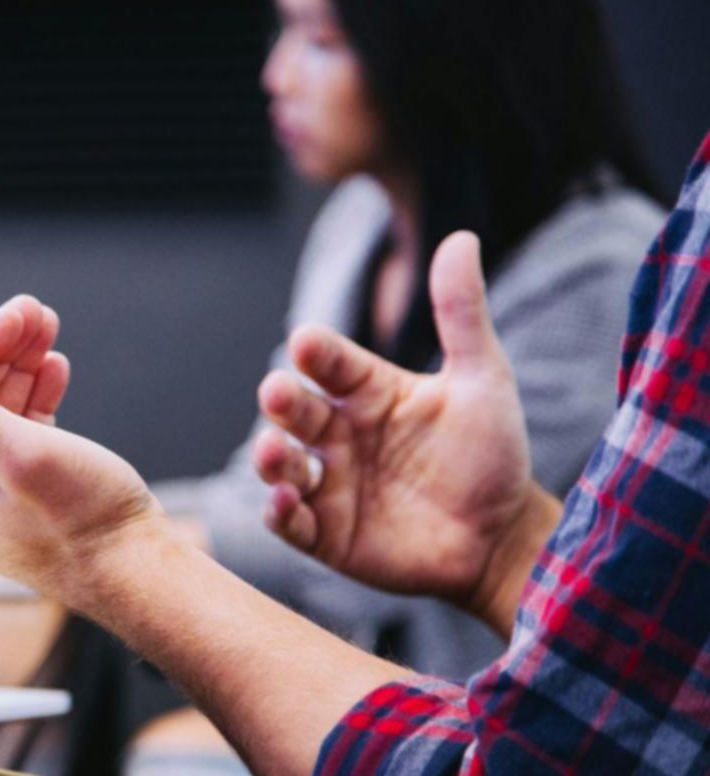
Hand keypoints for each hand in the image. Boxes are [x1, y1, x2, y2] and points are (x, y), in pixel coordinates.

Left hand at [0, 295, 161, 602]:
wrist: (137, 574)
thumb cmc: (83, 524)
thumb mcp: (19, 454)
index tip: (18, 313)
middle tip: (38, 312)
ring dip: (18, 365)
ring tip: (49, 330)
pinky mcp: (21, 492)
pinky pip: (16, 430)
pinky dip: (33, 395)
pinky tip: (55, 370)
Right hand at [253, 232, 557, 632]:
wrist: (503, 538)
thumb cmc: (491, 455)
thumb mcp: (483, 378)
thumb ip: (462, 313)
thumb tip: (461, 237)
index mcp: (368, 392)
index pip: (330, 363)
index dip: (317, 352)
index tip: (307, 343)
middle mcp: (340, 434)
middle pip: (296, 410)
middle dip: (282, 400)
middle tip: (278, 392)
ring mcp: (330, 484)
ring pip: (282, 463)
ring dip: (271, 457)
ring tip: (276, 452)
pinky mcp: (325, 534)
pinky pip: (289, 521)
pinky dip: (279, 511)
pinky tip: (284, 500)